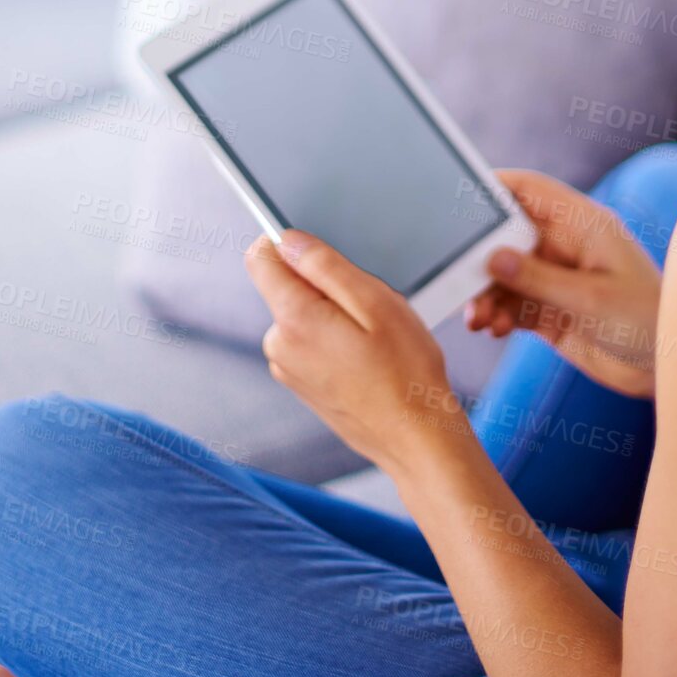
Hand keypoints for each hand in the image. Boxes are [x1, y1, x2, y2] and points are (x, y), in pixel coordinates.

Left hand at [243, 230, 470, 475]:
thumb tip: (287, 239)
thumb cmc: (406, 370)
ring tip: (371, 339)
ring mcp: (287, 368)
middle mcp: (279, 345)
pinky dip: (333, 339)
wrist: (415, 437)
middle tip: (368, 309)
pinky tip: (365, 358)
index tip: (325, 257)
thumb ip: (325, 266)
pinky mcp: (299, 383)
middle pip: (285, 285)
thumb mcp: (375, 301)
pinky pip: (308, 340)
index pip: (261, 258)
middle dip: (323, 285)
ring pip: (300, 313)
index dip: (290, 245)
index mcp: (294, 318)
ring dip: (331, 314)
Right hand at [465, 169, 663, 396]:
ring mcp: (556, 278)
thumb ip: (539, 279)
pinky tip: (492, 328)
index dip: (493, 187)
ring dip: (485, 293)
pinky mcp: (550, 310)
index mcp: (583, 224)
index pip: (530, 190)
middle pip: (507, 234)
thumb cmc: (648, 322)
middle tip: (458, 277)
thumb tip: (492, 258)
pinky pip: (511, 304)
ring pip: (504, 274)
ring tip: (477, 318)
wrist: (668, 370)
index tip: (456, 195)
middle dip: (480, 255)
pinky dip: (496, 314)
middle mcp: (566, 246)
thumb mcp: (592, 298)